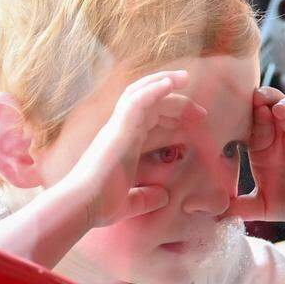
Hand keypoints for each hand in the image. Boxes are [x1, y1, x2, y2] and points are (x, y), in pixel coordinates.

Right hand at [62, 70, 204, 227]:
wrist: (82, 205)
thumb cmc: (100, 205)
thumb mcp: (130, 202)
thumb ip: (146, 198)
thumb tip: (164, 197)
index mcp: (123, 144)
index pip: (150, 119)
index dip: (173, 117)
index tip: (196, 122)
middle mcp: (119, 131)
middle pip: (150, 103)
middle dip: (176, 102)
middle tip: (201, 111)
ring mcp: (118, 126)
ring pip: (141, 93)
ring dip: (164, 82)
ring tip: (185, 77)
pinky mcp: (119, 127)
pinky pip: (137, 99)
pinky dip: (153, 89)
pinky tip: (170, 83)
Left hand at [227, 87, 284, 225]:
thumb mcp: (263, 206)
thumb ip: (242, 207)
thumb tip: (218, 216)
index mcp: (264, 144)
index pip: (253, 120)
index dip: (245, 113)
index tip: (234, 109)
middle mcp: (283, 134)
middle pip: (273, 104)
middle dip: (264, 97)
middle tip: (255, 97)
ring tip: (275, 109)